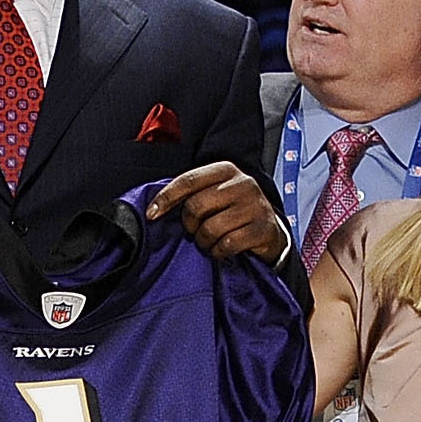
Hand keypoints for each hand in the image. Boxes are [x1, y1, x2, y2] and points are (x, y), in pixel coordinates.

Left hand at [147, 162, 287, 259]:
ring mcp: (255, 206)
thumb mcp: (216, 194)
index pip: (188, 180)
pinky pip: (226, 244)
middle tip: (194, 230)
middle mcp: (243, 184)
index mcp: (226, 170)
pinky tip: (221, 249)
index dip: (166, 198)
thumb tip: (155, 207)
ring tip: (209, 241)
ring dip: (204, 241)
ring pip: (210, 228)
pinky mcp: (262, 229)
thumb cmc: (233, 211)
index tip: (151, 214)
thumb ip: (192, 194)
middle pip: (196, 206)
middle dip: (189, 224)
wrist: (270, 230)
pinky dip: (218, 251)